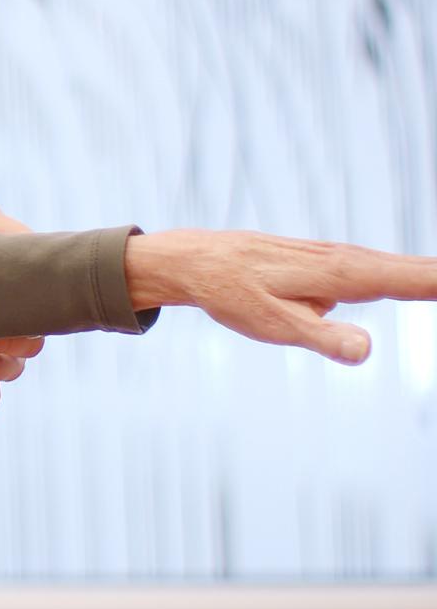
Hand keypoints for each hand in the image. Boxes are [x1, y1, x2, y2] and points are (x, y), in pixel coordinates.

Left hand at [126, 230, 436, 364]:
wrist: (196, 261)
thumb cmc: (232, 293)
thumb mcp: (273, 324)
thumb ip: (322, 337)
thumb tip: (366, 350)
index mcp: (342, 274)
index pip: (411, 279)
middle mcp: (347, 259)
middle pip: (414, 270)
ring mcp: (338, 258)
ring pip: (398, 267)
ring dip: (432, 273)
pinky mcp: (329, 263)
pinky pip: (380, 268)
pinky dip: (412, 272)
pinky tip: (423, 278)